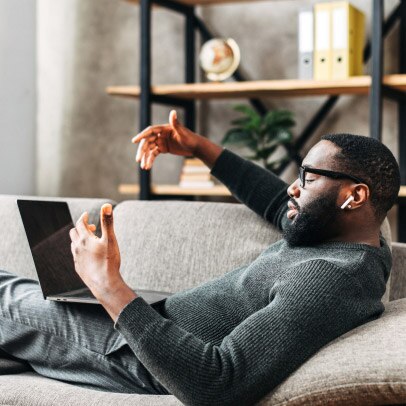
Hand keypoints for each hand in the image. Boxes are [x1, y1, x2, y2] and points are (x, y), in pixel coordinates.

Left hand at [69, 204, 135, 319]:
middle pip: (74, 233)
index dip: (84, 218)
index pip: (80, 224)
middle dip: (81, 228)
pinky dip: (80, 250)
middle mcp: (78, 248)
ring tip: (90, 240)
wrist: (104, 283)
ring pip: (74, 244)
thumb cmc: (108, 261)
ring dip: (80, 239)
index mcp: (85, 240)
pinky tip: (88, 254)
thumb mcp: (110, 239)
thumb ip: (107, 222)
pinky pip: (76, 255)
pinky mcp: (78, 268)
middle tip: (92, 228)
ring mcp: (77, 258)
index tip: (87, 215)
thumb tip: (106, 206)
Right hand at [132, 110, 202, 169]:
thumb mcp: (183, 132)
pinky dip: (150, 160)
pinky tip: (147, 167)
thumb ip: (176, 123)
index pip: (150, 131)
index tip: (134, 141)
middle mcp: (161, 134)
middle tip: (138, 159)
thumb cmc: (190, 138)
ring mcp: (161, 142)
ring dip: (145, 158)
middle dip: (142, 151)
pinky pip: (154, 154)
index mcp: (164, 128)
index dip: (142, 135)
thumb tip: (173, 112)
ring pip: (149, 149)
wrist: (195, 147)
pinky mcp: (163, 148)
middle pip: (147, 142)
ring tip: (143, 167)